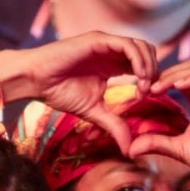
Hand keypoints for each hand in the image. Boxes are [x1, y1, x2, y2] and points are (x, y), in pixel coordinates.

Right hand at [0, 34, 156, 154]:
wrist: (36, 80)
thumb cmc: (59, 92)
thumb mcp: (94, 112)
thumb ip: (114, 125)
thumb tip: (129, 150)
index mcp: (111, 65)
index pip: (142, 65)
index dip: (150, 79)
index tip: (146, 97)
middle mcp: (111, 51)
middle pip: (147, 52)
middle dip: (153, 71)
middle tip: (148, 91)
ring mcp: (105, 43)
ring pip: (141, 46)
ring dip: (148, 65)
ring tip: (144, 84)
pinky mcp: (98, 40)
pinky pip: (127, 45)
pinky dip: (137, 59)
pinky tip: (138, 76)